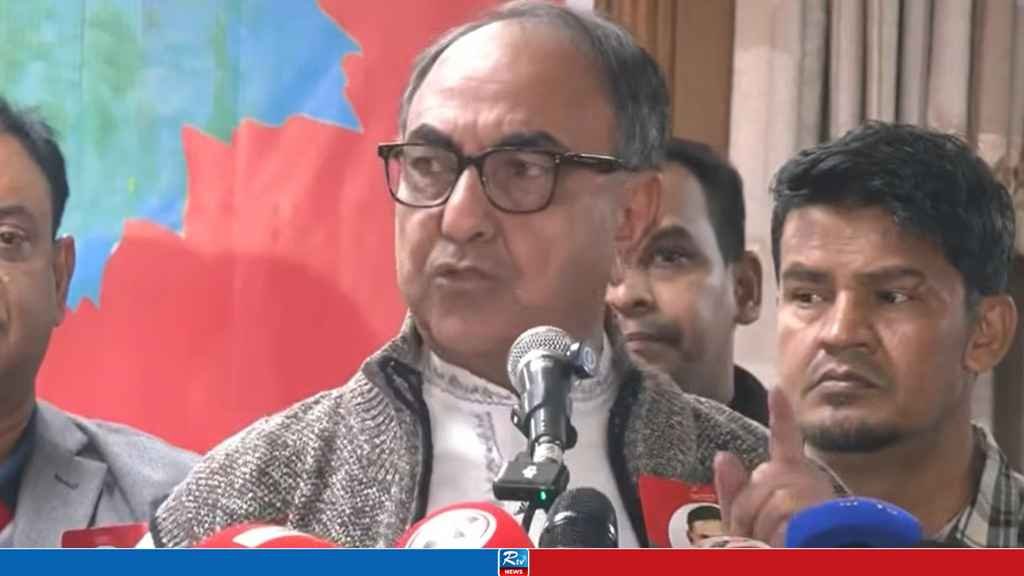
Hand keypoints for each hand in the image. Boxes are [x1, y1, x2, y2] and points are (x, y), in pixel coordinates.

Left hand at [714, 386, 835, 546]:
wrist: (805, 560)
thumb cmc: (774, 543)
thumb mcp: (745, 522)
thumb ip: (734, 491)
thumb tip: (724, 455)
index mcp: (792, 477)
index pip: (784, 442)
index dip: (781, 416)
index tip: (777, 389)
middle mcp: (810, 480)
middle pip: (763, 478)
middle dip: (747, 510)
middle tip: (757, 536)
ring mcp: (822, 499)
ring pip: (775, 503)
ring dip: (763, 530)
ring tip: (776, 544)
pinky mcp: (830, 519)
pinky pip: (790, 520)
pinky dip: (781, 535)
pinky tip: (790, 540)